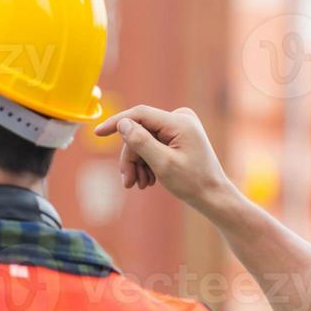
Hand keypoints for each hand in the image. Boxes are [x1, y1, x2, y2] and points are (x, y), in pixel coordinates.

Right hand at [94, 105, 231, 210]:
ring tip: (139, 184)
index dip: (117, 123)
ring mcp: (180, 126)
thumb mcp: (163, 164)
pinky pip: (153, 144)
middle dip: (131, 157)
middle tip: (128, 182)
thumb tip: (123, 123)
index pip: (140, 114)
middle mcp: (180, 118)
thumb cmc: (192, 183)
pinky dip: (147, 162)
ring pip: (144, 140)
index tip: (98, 133)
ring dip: (138, 163)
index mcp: (180, 121)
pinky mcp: (178, 136)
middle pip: (140, 131)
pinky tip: (148, 179)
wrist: (213, 196)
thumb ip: (142, 142)